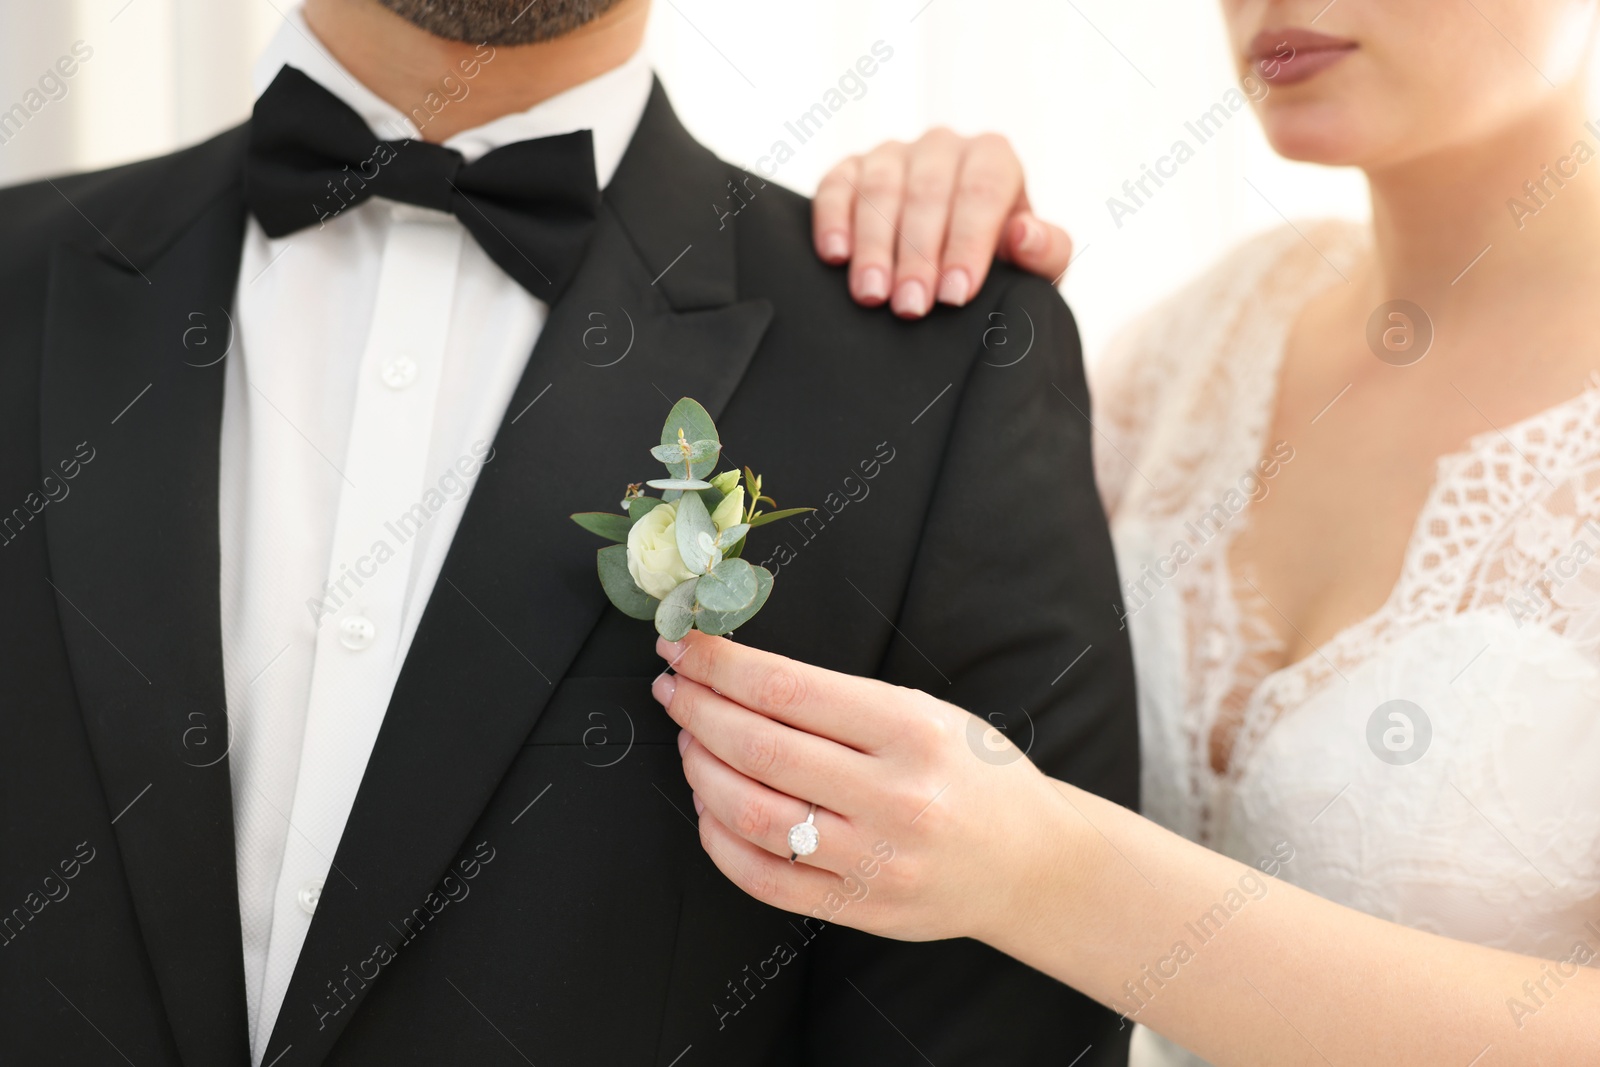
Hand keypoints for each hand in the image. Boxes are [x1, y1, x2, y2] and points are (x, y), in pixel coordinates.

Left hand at [652, 631, 1069, 943]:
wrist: (1030, 864)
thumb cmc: (974, 775)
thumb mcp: (926, 711)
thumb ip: (841, 701)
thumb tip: (741, 676)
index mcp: (912, 732)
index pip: (789, 689)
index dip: (721, 665)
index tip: (687, 647)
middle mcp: (895, 799)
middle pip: (761, 749)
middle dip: (699, 711)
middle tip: (674, 688)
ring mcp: (875, 862)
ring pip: (753, 816)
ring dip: (702, 772)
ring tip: (691, 742)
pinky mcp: (859, 909)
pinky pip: (763, 879)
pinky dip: (720, 839)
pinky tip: (711, 806)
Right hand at [813, 128, 1073, 318]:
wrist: (952, 266)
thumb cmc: (998, 264)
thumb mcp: (1034, 267)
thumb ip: (1046, 253)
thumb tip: (1024, 235)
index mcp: (993, 158)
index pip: (982, 191)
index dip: (967, 243)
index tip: (955, 295)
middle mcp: (943, 147)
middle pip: (928, 192)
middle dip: (917, 254)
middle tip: (910, 307)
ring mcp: (892, 155)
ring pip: (880, 189)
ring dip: (874, 245)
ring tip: (871, 296)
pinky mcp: (850, 171)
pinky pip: (835, 186)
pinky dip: (832, 219)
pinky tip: (835, 256)